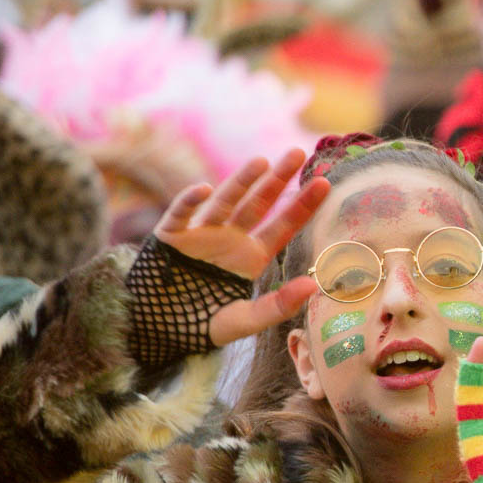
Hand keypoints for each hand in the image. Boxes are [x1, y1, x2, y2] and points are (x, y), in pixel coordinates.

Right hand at [152, 148, 329, 345]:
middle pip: (258, 203)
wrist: (157, 329)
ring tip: (262, 162)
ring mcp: (202, 233)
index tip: (325, 182)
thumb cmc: (203, 324)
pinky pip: (181, 214)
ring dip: (241, 181)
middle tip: (298, 153)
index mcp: (252, 255)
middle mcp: (230, 238)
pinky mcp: (171, 236)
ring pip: (224, 201)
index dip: (303, 205)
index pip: (283, 225)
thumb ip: (278, 306)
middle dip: (278, 179)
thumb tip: (314, 286)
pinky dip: (190, 202)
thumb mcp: (245, 320)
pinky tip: (204, 189)